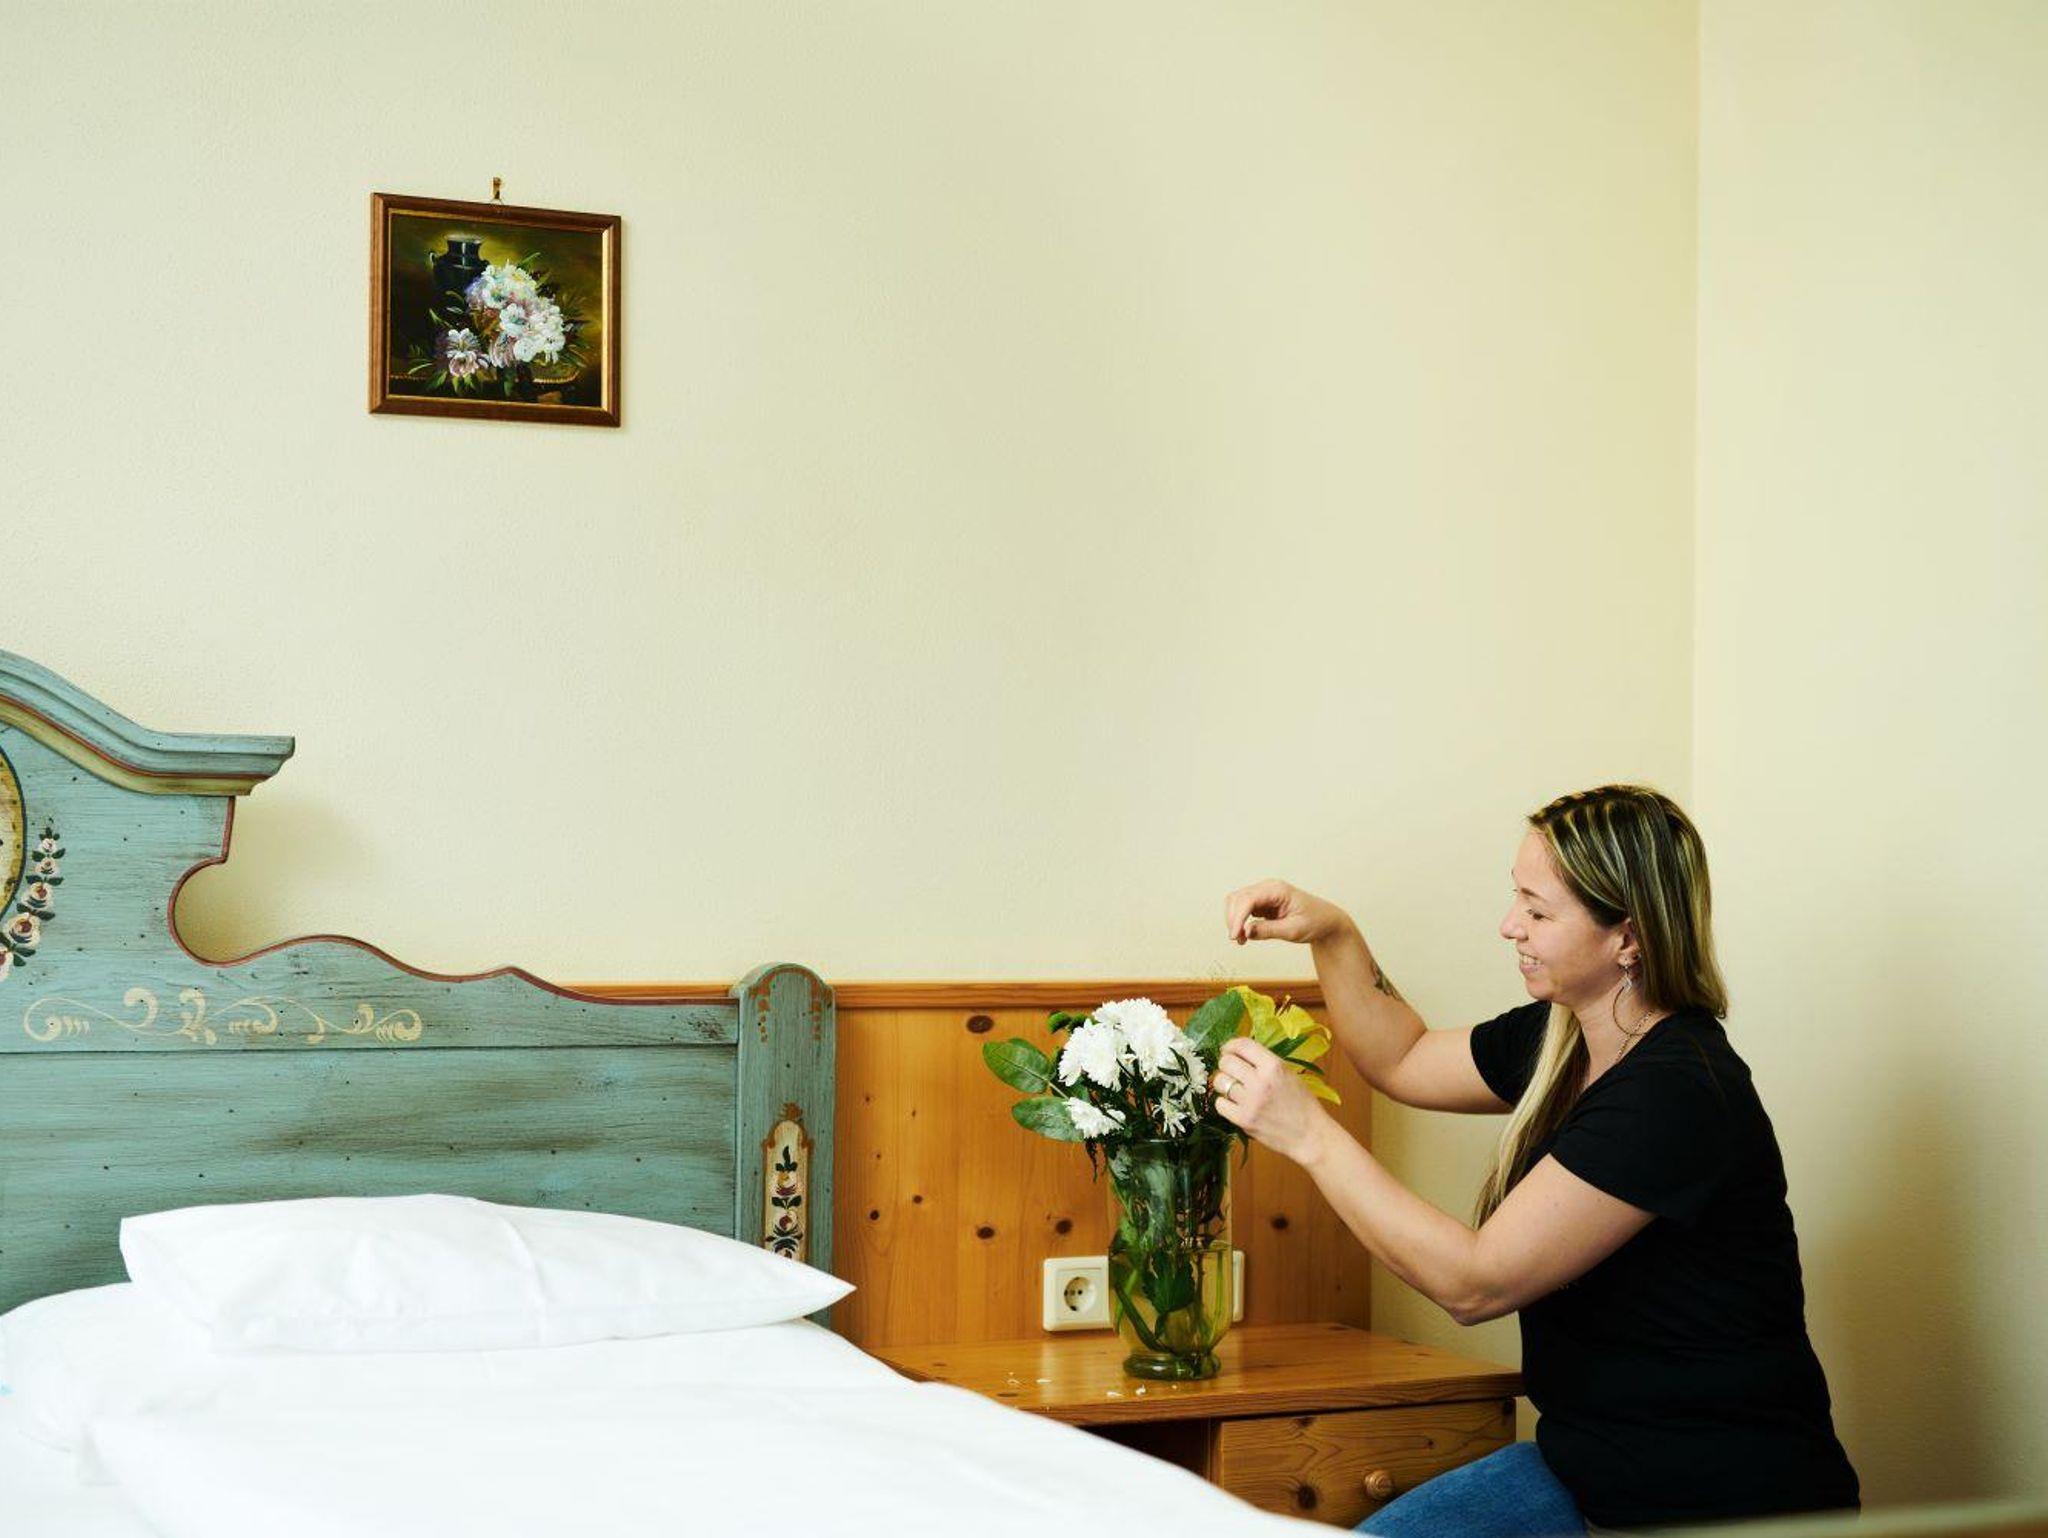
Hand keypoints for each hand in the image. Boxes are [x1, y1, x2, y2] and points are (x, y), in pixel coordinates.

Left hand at [1211, 1037, 1333, 1166]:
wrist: (1310, 1135)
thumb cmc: (1302, 1104)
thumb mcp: (1288, 1074)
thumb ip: (1264, 1063)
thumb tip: (1239, 1054)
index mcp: (1274, 1066)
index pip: (1243, 1045)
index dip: (1231, 1045)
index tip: (1228, 1050)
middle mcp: (1260, 1081)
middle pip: (1226, 1062)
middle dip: (1226, 1064)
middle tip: (1232, 1071)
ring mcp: (1250, 1101)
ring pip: (1220, 1081)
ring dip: (1224, 1083)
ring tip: (1234, 1089)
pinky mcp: (1243, 1120)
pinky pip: (1220, 1104)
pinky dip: (1224, 1103)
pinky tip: (1234, 1104)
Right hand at [1224, 879, 1351, 946]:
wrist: (1325, 921)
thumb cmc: (1314, 922)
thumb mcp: (1293, 930)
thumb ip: (1268, 930)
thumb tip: (1245, 931)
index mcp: (1278, 889)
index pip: (1248, 899)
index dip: (1237, 917)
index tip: (1235, 936)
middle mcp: (1268, 888)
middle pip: (1238, 898)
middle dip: (1233, 919)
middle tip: (1238, 941)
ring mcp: (1263, 894)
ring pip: (1236, 902)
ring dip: (1234, 920)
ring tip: (1241, 940)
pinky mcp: (1261, 902)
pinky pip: (1243, 908)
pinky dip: (1239, 921)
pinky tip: (1245, 935)